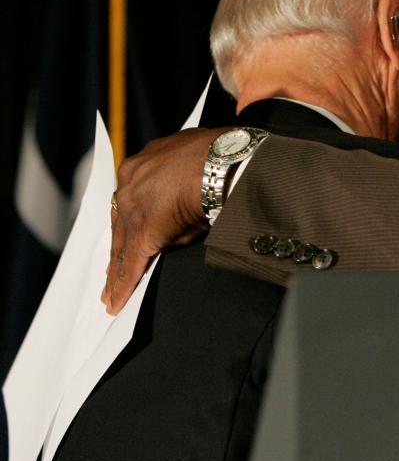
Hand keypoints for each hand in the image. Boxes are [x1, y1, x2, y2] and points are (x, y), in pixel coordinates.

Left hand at [103, 127, 230, 313]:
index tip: (128, 237)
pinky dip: (123, 284)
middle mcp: (130, 183)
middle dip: (117, 251)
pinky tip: (117, 301)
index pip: (132, 201)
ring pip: (121, 246)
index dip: (130, 223)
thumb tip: (175, 225)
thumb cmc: (218, 159)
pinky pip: (130, 263)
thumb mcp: (193, 170)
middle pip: (120, 225)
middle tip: (111, 274)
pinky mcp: (143, 232)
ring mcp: (132, 207)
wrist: (224, 162)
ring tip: (112, 295)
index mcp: (142, 165)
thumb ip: (177, 195)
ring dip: (117, 272)